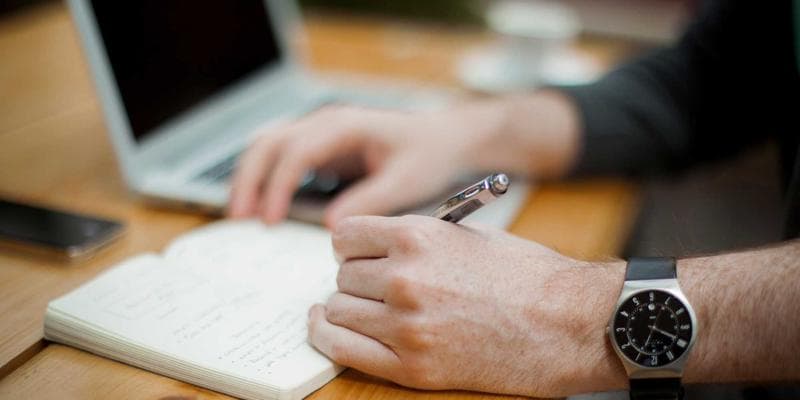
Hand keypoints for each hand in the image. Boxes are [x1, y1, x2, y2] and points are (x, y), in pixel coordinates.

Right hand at [229, 91, 580, 226]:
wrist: (446, 139)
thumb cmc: (430, 156)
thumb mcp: (406, 181)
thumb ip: (370, 201)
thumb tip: (332, 228)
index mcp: (346, 126)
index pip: (297, 151)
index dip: (277, 186)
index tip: (269, 220)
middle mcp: (326, 123)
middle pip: (269, 143)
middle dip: (249, 179)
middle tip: (238, 219)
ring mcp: (321, 132)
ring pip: (268, 146)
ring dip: (250, 177)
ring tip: (240, 216)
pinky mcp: (322, 147)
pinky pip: (281, 157)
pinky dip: (265, 178)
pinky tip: (261, 207)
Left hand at [307, 215, 626, 396]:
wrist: (568, 324)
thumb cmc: (525, 276)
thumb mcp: (467, 235)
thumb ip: (414, 238)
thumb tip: (373, 246)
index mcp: (418, 237)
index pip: (345, 236)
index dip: (351, 245)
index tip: (358, 254)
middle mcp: (405, 278)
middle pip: (342, 275)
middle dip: (355, 277)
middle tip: (375, 284)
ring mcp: (406, 325)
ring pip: (338, 310)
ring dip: (347, 308)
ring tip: (367, 308)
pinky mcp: (413, 367)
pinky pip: (344, 349)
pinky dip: (330, 337)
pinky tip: (330, 328)